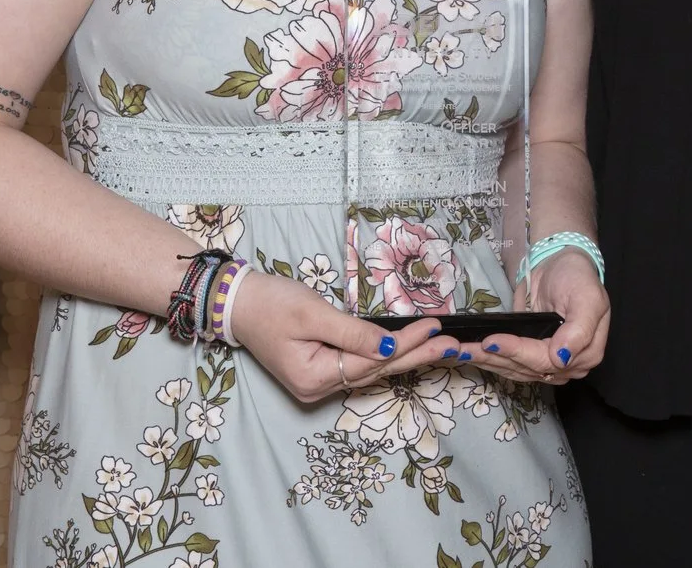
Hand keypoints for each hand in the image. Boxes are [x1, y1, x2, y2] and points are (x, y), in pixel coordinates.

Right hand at [230, 268, 442, 403]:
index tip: (435, 327)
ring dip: (407, 356)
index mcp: (313, 378)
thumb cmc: (272, 304)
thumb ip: (353, 334)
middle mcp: (318, 388)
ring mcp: (319, 382)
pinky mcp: (321, 369)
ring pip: (371, 370)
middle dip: (417, 356)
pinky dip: (386, 355)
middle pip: (376, 372)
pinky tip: (410, 350)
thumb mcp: (313, 314)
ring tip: (441, 348)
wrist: (238, 303)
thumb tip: (390, 349)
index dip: (407, 345)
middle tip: (453, 345)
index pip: (371, 362)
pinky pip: (360, 365)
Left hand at [462, 253, 609, 385]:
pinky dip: (489, 359)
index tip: (491, 341)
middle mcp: (567, 365)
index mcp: (586, 354)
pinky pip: (509, 364)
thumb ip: (579, 330)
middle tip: (465, 348)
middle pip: (526, 368)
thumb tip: (561, 358)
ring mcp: (547, 364)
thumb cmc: (576, 276)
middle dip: (495, 357)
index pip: (546, 360)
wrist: (560, 265)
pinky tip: (470, 354)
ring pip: (514, 369)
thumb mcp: (587, 297)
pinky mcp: (529, 357)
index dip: (518, 352)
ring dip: (486, 361)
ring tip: (461, 351)